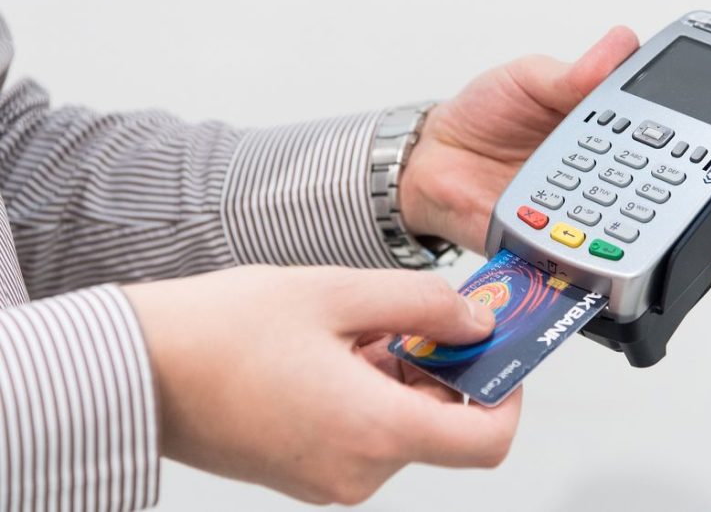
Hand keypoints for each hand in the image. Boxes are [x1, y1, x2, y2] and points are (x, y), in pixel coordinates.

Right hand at [123, 265, 520, 504]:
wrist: (140, 369)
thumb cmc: (222, 331)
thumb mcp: (338, 292)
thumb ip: (424, 303)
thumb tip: (477, 321)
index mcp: (374, 432)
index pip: (486, 441)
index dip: (506, 395)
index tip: (498, 353)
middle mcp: (357, 472)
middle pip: (442, 426)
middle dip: (442, 368)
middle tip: (417, 314)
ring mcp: (329, 480)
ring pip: (402, 427)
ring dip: (400, 375)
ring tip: (356, 326)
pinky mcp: (306, 474)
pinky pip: (365, 435)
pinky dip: (370, 393)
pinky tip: (335, 350)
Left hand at [399, 27, 710, 280]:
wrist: (431, 163)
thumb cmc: (484, 117)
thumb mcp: (530, 80)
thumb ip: (574, 74)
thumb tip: (618, 43)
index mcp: (627, 139)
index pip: (703, 152)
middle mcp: (626, 189)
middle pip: (710, 211)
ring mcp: (603, 229)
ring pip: (677, 253)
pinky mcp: (571, 262)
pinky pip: (612, 281)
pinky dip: (642, 290)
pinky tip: (668, 288)